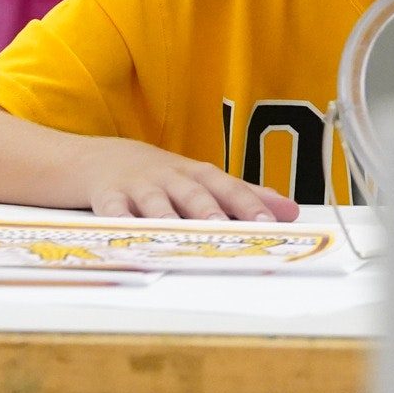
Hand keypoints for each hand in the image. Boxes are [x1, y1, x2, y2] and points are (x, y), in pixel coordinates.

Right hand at [74, 137, 297, 220]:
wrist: (102, 159)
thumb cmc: (163, 177)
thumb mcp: (203, 181)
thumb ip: (245, 196)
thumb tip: (291, 211)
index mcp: (198, 176)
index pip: (228, 188)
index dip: (248, 205)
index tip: (269, 222)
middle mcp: (171, 178)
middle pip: (194, 194)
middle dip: (210, 211)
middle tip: (224, 229)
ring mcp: (139, 186)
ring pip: (155, 202)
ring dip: (167, 217)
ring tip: (178, 233)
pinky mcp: (108, 197)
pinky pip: (113, 211)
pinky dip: (118, 221)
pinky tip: (126, 233)